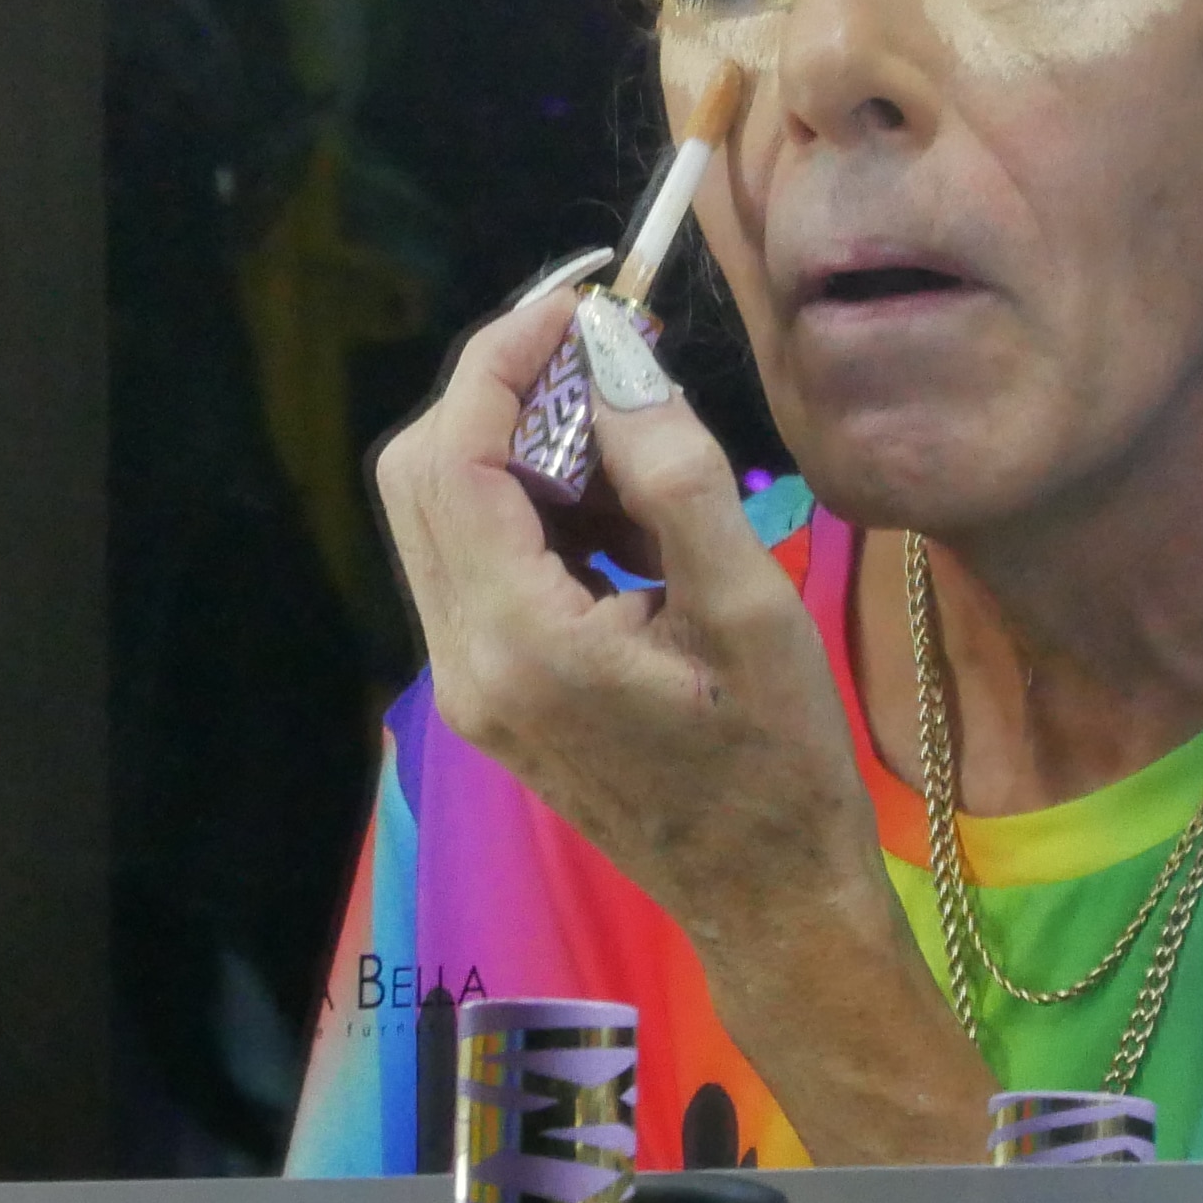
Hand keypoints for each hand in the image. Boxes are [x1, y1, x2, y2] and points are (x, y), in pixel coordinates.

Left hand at [368, 274, 992, 1163]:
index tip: (578, 300)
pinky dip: (535, 512)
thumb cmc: (779, 764)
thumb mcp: (747, 607)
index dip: (504, 359)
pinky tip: (628, 524)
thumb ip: (672, 473)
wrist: (771, 901)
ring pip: (444, 513)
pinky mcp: (488, 690)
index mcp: (516, 640)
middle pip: (424, 474)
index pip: (455, 454)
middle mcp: (462, 660)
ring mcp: (465, 681)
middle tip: (607, 359)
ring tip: (640, 455)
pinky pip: (478, 563)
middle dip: (505, 396)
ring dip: (524, 453)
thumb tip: (612, 353)